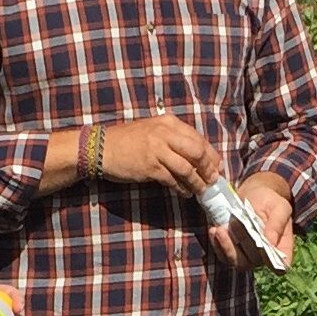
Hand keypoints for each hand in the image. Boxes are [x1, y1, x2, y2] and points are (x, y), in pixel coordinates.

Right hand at [93, 115, 217, 195]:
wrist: (101, 147)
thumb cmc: (127, 140)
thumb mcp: (152, 130)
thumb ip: (173, 138)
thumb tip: (196, 156)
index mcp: (168, 123)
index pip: (198, 139)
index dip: (211, 155)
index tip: (216, 167)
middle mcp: (165, 133)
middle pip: (198, 152)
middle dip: (209, 168)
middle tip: (212, 180)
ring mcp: (157, 150)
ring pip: (188, 168)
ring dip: (197, 182)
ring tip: (201, 190)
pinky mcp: (150, 167)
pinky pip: (173, 180)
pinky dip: (182, 188)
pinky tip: (184, 193)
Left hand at [203, 171, 298, 271]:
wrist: (252, 195)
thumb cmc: (269, 201)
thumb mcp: (279, 207)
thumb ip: (277, 224)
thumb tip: (270, 242)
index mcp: (282, 247)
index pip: (282, 265)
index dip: (274, 263)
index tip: (262, 246)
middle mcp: (265, 256)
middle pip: (255, 259)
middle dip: (244, 242)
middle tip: (235, 222)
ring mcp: (248, 257)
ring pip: (238, 262)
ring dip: (227, 246)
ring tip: (220, 229)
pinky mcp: (232, 252)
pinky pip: (224, 256)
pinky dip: (218, 245)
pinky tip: (214, 230)